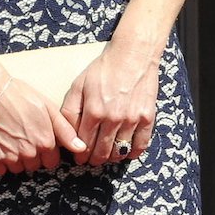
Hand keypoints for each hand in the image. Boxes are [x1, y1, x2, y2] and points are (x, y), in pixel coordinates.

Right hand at [0, 74, 86, 176]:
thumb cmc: (19, 95)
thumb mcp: (48, 108)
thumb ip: (65, 131)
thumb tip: (81, 148)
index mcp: (45, 142)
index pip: (51, 161)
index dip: (46, 151)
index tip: (38, 140)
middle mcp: (30, 153)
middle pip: (35, 165)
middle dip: (32, 155)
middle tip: (23, 137)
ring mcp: (10, 156)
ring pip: (18, 168)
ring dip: (16, 159)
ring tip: (11, 139)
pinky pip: (1, 170)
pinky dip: (0, 161)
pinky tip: (0, 145)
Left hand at [61, 40, 159, 166]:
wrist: (133, 55)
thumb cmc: (103, 69)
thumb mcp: (78, 85)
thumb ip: (70, 111)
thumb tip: (66, 134)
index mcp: (93, 111)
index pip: (84, 144)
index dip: (80, 155)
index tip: (80, 159)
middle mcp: (112, 118)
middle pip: (102, 152)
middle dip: (94, 159)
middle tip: (92, 160)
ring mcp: (132, 119)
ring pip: (119, 151)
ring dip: (111, 157)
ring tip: (107, 155)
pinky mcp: (147, 117)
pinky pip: (140, 145)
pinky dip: (132, 152)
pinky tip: (126, 151)